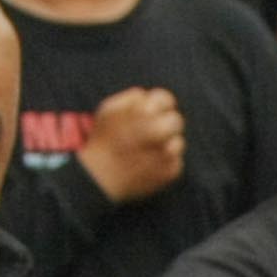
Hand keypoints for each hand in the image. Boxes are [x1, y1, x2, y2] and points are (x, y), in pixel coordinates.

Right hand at [76, 87, 186, 203]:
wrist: (98, 179)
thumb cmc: (103, 141)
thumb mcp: (108, 110)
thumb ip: (131, 98)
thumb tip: (148, 98)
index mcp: (143, 112)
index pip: (166, 99)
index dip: (159, 105)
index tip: (150, 114)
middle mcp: (158, 131)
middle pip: (176, 120)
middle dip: (167, 124)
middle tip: (154, 132)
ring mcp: (166, 153)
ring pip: (178, 143)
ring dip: (165, 146)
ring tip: (146, 153)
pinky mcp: (170, 172)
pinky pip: (175, 163)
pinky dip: (164, 165)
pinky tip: (147, 167)